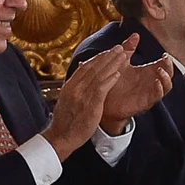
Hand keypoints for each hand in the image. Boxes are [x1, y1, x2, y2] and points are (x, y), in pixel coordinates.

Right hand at [47, 42, 129, 157]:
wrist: (61, 136)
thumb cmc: (65, 122)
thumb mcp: (66, 100)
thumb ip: (74, 87)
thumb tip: (78, 74)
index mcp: (70, 86)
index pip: (85, 67)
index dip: (98, 58)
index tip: (108, 52)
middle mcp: (75, 87)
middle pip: (93, 67)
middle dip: (107, 56)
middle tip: (119, 48)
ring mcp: (82, 95)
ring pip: (99, 75)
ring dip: (112, 64)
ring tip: (123, 55)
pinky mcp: (90, 104)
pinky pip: (102, 88)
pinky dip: (110, 79)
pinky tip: (118, 73)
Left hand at [100, 45, 173, 132]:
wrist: (103, 99)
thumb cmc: (113, 81)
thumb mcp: (121, 62)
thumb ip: (128, 48)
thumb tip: (136, 34)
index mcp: (147, 71)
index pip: (163, 64)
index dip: (167, 59)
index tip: (165, 53)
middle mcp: (151, 81)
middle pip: (168, 73)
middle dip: (170, 66)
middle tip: (166, 58)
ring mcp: (149, 92)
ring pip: (166, 86)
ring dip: (166, 78)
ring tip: (161, 70)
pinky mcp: (145, 102)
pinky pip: (156, 96)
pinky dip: (159, 89)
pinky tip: (156, 82)